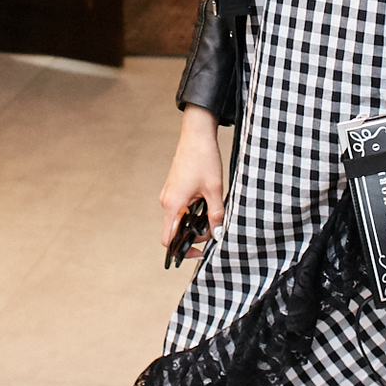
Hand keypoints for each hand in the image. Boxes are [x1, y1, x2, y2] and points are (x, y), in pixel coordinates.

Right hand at [160, 105, 224, 255]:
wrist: (197, 134)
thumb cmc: (203, 159)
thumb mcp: (215, 190)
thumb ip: (216, 215)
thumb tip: (218, 234)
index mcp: (172, 204)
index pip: (167, 239)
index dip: (181, 250)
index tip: (199, 252)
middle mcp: (167, 200)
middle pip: (175, 230)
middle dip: (194, 234)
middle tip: (214, 229)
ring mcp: (170, 194)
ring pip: (180, 218)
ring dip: (195, 221)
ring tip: (213, 213)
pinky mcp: (175, 188)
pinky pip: (182, 207)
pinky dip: (193, 211)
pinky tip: (208, 202)